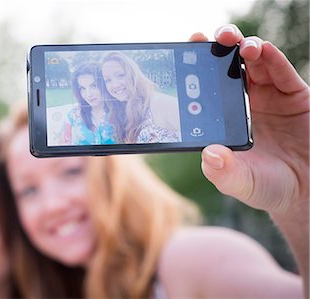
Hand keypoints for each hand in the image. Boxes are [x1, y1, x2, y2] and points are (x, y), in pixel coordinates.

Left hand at [193, 25, 308, 215]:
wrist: (307, 191)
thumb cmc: (268, 187)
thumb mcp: (241, 182)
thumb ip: (224, 172)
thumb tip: (209, 155)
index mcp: (223, 119)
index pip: (204, 89)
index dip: (192, 71)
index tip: (181, 55)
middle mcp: (241, 102)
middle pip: (225, 67)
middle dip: (214, 50)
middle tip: (202, 41)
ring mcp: (267, 96)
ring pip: (251, 61)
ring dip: (241, 47)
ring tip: (234, 44)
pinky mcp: (292, 93)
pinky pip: (279, 69)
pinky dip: (270, 56)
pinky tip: (260, 49)